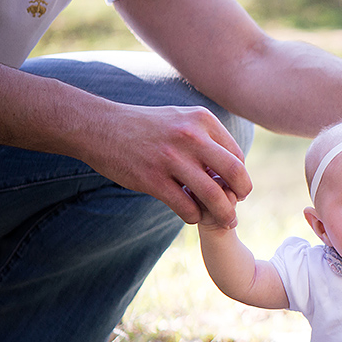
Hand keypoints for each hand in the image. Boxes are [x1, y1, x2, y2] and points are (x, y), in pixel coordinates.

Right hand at [81, 103, 252, 227]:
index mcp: (202, 120)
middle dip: (242, 194)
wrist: (99, 126)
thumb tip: (235, 166)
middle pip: (234, 173)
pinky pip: (186, 206)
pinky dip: (195, 216)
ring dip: (223, 214)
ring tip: (226, 222)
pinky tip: (191, 216)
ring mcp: (171, 158)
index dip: (240, 176)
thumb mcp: (180, 119)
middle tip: (237, 207)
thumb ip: (206, 137)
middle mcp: (190, 136)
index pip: (237, 155)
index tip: (234, 189)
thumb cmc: (145, 127)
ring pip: (213, 195)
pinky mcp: (152, 178)